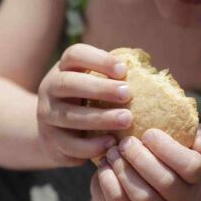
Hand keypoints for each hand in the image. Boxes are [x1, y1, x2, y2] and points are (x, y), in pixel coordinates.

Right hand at [36, 43, 132, 166]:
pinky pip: (70, 145)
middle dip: (99, 88)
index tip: (124, 70)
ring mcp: (47, 116)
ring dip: (100, 118)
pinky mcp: (50, 141)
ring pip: (69, 116)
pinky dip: (91, 146)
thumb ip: (113, 78)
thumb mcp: (92, 84)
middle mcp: (49, 89)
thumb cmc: (85, 102)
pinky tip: (111, 143)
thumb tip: (153, 74)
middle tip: (128, 94)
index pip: (74, 55)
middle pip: (68, 83)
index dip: (99, 60)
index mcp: (62, 69)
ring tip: (127, 120)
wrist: (53, 132)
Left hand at [90, 124, 200, 200]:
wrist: (131, 189)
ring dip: (123, 169)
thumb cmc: (154, 155)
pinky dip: (109, 182)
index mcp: (195, 177)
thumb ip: (193, 135)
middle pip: (165, 181)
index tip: (148, 133)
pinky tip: (104, 166)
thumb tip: (200, 139)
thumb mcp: (175, 142)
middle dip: (140, 158)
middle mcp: (182, 200)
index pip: (192, 166)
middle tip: (124, 143)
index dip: (169, 149)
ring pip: (142, 195)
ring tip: (111, 152)